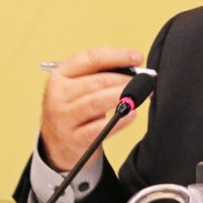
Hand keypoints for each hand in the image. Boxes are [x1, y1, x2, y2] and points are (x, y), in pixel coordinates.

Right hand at [40, 47, 144, 170]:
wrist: (59, 146)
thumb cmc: (75, 111)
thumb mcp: (79, 89)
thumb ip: (100, 74)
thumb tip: (133, 67)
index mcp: (60, 76)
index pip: (90, 58)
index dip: (117, 56)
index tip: (137, 58)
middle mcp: (58, 95)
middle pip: (97, 81)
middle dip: (125, 79)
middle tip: (144, 81)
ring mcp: (64, 118)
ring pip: (97, 102)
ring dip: (123, 96)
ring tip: (139, 95)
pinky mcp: (74, 139)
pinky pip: (100, 127)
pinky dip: (120, 120)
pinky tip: (132, 114)